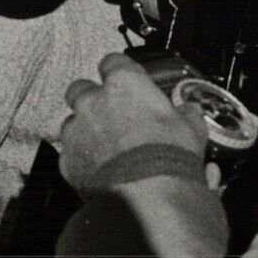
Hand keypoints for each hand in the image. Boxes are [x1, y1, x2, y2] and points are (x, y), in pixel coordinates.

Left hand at [59, 52, 209, 191]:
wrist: (146, 195)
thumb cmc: (170, 156)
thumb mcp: (192, 130)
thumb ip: (185, 114)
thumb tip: (189, 111)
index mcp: (124, 84)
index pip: (113, 62)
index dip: (120, 71)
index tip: (127, 82)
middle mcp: (92, 101)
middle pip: (81, 89)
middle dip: (91, 98)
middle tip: (110, 114)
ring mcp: (75, 129)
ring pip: (73, 122)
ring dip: (85, 130)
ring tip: (106, 148)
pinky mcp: (66, 157)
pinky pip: (70, 152)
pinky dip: (81, 158)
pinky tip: (99, 170)